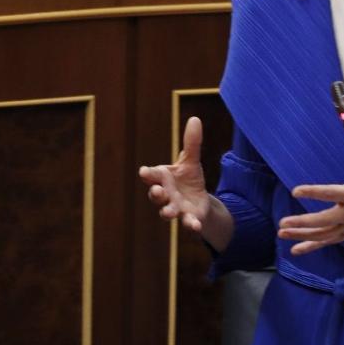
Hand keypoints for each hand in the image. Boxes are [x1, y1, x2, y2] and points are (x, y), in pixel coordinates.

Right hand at [139, 117, 210, 233]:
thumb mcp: (191, 161)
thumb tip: (196, 119)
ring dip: (166, 211)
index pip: (152, 175)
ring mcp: (175, 208)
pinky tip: (195, 225)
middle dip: (155, 193)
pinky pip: (187, 223)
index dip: (148, 174)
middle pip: (155, 195)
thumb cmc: (188, 180)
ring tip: (168, 211)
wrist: (199, 202)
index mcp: (163, 178)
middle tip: (157, 191)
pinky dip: (190, 225)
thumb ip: (191, 143)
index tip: (144, 172)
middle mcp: (166, 194)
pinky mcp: (188, 218)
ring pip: (167, 211)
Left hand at [278, 125, 343, 254]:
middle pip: (324, 220)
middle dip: (303, 222)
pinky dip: (312, 246)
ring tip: (282, 233)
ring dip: (302, 234)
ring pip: (323, 233)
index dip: (313, 192)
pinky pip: (329, 241)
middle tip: (283, 222)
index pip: (332, 193)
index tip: (296, 190)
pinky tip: (295, 249)